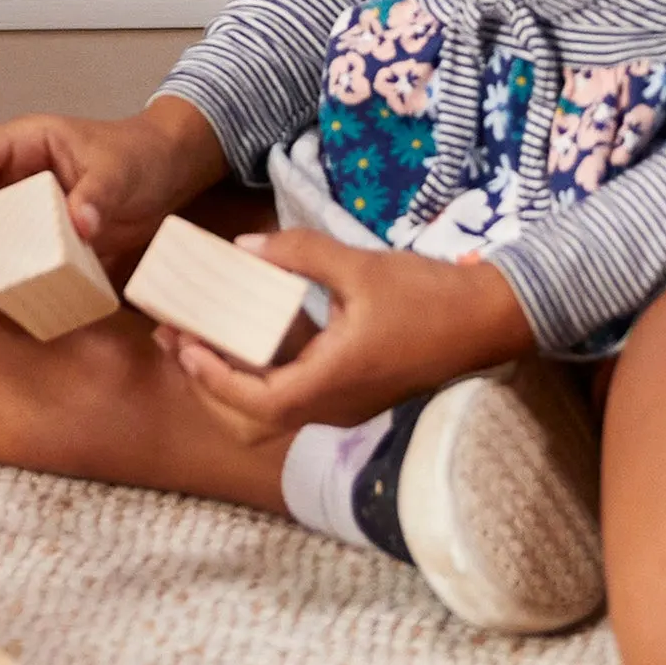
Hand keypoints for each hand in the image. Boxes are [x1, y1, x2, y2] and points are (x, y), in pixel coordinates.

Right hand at [0, 96, 225, 289]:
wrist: (164, 174)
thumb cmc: (138, 155)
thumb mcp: (120, 169)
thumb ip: (97, 193)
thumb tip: (80, 226)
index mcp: (22, 144)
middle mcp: (9, 177)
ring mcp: (17, 212)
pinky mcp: (32, 243)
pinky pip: (0, 262)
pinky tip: (6, 299)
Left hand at [161, 233, 538, 446]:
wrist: (489, 319)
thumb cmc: (428, 295)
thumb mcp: (360, 266)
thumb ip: (299, 254)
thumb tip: (242, 248)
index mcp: (333, 381)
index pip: (256, 401)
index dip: (213, 379)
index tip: (185, 345)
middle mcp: (335, 406)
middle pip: (252, 416)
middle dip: (208, 382)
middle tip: (176, 338)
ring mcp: (345, 405)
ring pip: (271, 411)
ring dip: (230, 380)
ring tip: (198, 336)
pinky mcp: (354, 395)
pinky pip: (293, 396)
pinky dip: (259, 375)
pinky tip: (246, 335)